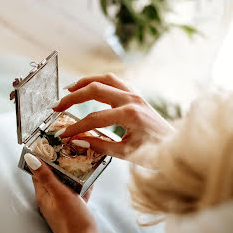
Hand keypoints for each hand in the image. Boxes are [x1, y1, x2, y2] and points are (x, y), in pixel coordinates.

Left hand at [24, 153, 112, 232]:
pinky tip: (90, 180)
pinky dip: (82, 184)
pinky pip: (77, 192)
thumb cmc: (73, 222)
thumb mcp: (60, 194)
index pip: (38, 170)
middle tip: (69, 149)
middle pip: (53, 175)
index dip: (42, 156)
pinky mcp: (74, 208)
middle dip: (60, 162)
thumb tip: (30, 158)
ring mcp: (63, 204)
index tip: (49, 143)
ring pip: (66, 182)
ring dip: (72, 172)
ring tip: (81, 161)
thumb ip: (46, 176)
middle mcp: (51, 198)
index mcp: (43, 194)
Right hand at [51, 73, 174, 159]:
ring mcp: (136, 94)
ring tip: (69, 89)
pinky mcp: (137, 95)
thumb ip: (100, 146)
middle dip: (73, 97)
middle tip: (57, 106)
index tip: (63, 134)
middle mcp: (132, 100)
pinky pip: (116, 82)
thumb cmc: (155, 153)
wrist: (175, 147)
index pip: (94, 118)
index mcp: (130, 115)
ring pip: (106, 79)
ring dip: (85, 82)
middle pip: (95, 90)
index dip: (76, 127)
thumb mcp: (125, 153)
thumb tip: (78, 141)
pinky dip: (100, 82)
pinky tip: (90, 88)